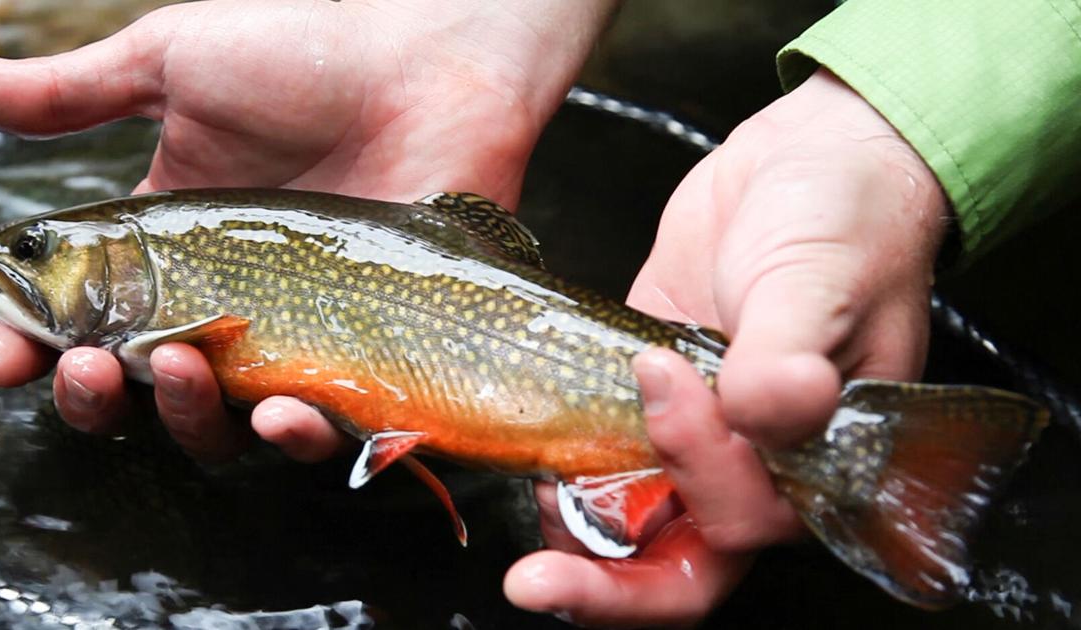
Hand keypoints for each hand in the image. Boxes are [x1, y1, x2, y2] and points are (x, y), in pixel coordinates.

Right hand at [0, 0, 612, 458]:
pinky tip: (282, 413)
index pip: (81, 323)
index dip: (30, 350)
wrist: (427, 63)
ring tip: (180, 372)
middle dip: (95, 401)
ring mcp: (297, 339)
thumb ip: (76, 93)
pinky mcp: (369, 359)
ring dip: (188, 422)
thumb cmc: (307, 57)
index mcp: (167, 252)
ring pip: (225, 428)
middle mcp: (223, 308)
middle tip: (85, 370)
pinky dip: (299, 438)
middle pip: (140, 396)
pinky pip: (329, 430)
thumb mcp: (177, 66)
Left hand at [504, 69, 949, 625]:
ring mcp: (696, 432)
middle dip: (608, 587)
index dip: (697, 478)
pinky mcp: (648, 390)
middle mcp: (754, 464)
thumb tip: (770, 408)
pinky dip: (566, 464)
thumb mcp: (819, 280)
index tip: (664, 380)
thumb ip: (788, 352)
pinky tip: (532, 451)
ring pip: (634, 519)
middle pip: (680, 560)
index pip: (745, 522)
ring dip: (578, 529)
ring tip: (532, 497)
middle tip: (537, 582)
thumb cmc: (845, 222)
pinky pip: (604, 453)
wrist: (808, 162)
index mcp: (816, 461)